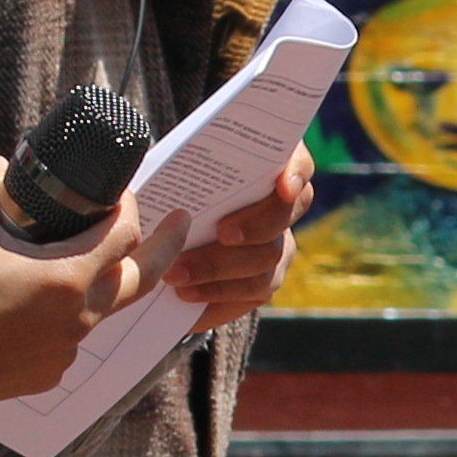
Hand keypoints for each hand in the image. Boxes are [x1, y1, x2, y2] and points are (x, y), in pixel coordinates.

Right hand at [0, 157, 161, 405]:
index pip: (124, 236)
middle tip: (181, 225)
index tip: (123, 195)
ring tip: (74, 264)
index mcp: (68, 279)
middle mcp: (78, 319)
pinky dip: (61, 318)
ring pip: (98, 311)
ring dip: (97, 284)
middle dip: (166, 247)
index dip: (128, 208)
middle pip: (142, 279)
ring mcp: (65, 352)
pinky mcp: (46, 376)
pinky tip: (33, 307)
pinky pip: (68, 341)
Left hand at [167, 155, 312, 324]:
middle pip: (283, 216)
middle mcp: (279, 209)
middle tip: (222, 234)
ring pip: (267, 258)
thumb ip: (185, 172)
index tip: (284, 187)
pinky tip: (184, 293)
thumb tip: (180, 176)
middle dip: (256, 225)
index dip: (296, 173)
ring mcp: (277, 247)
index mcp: (261, 168)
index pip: (297, 163)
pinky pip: (252, 291)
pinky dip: (216, 292)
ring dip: (218, 266)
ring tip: (175, 272)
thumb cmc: (168, 195)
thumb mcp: (170, 175)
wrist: (159, 238)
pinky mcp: (263, 283)